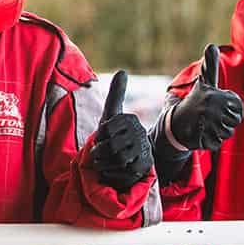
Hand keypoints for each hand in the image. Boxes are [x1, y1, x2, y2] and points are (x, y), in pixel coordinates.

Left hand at [89, 70, 152, 191]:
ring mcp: (143, 150)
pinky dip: (112, 173)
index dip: (99, 137)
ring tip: (105, 161)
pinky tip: (113, 170)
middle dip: (100, 153)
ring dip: (105, 163)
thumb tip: (123, 71)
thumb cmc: (115, 134)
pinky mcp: (144, 167)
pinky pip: (122, 172)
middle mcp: (140, 133)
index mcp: (130, 120)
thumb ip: (116, 94)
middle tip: (100, 154)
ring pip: (117, 159)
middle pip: (110, 146)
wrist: (129, 159)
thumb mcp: (112, 114)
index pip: (105, 130)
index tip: (102, 138)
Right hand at [167, 45, 243, 151]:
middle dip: (226, 122)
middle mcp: (210, 109)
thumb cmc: (195, 101)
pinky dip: (211, 141)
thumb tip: (211, 45)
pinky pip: (218, 143)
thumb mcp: (204, 83)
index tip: (218, 106)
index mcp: (214, 95)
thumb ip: (210, 65)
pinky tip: (202, 134)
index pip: (239, 108)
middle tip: (212, 117)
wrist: (176, 123)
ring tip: (207, 125)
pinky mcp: (202, 139)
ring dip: (219, 131)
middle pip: (235, 121)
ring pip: (228, 133)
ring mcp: (206, 125)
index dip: (231, 109)